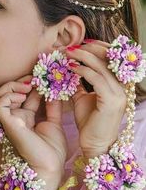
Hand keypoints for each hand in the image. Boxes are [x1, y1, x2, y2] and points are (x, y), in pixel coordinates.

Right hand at [0, 75, 67, 189]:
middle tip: (35, 77)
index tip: (45, 76)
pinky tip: (22, 94)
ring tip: (28, 85)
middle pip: (9, 92)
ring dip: (12, 86)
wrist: (49, 168)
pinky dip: (8, 95)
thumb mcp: (54, 122)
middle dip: (22, 80)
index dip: (32, 82)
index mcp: (26, 117)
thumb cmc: (52, 151)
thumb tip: (54, 90)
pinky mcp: (8, 124)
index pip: (24, 94)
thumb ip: (52, 106)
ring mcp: (10, 121)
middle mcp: (16, 118)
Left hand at [66, 41, 126, 157]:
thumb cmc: (90, 124)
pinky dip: (83, 71)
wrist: (95, 146)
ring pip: (102, 66)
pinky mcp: (111, 101)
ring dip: (83, 56)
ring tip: (68, 53)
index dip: (97, 47)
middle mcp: (122, 87)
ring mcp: (119, 94)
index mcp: (118, 85)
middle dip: (89, 48)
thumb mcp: (83, 99)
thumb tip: (70, 70)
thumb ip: (80, 85)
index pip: (111, 59)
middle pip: (108, 58)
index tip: (79, 43)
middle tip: (71, 46)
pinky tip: (71, 68)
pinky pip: (97, 79)